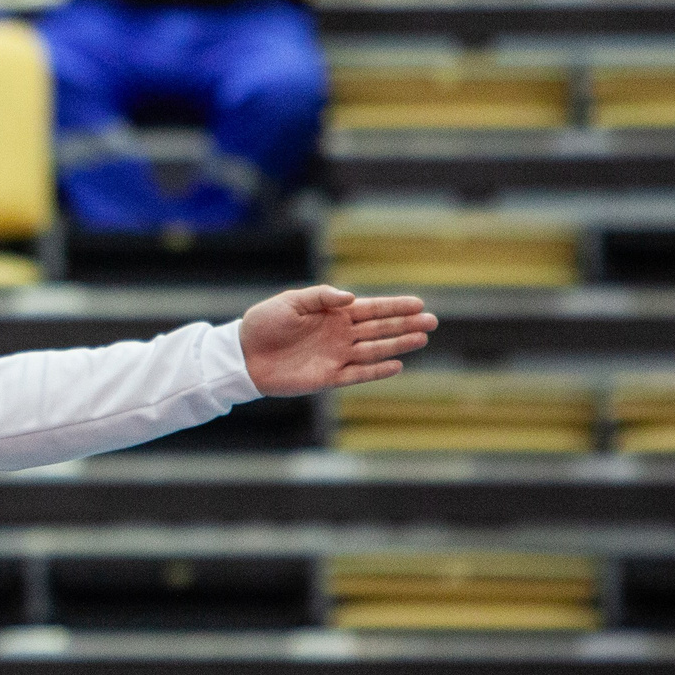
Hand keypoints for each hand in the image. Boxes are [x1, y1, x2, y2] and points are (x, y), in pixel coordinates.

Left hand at [239, 286, 437, 396]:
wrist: (242, 354)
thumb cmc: (264, 323)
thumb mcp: (291, 302)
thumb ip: (321, 297)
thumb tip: (351, 298)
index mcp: (333, 314)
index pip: (371, 309)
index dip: (395, 307)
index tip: (418, 304)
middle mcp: (340, 335)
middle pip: (380, 329)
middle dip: (406, 324)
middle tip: (432, 321)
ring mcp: (336, 356)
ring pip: (374, 350)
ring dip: (398, 345)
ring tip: (422, 339)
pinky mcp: (327, 377)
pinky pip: (357, 374)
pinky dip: (376, 370)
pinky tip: (397, 365)